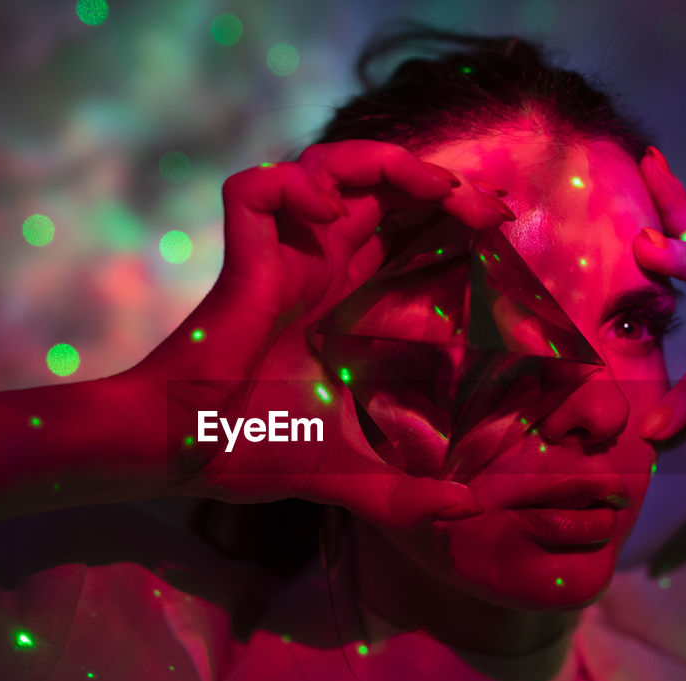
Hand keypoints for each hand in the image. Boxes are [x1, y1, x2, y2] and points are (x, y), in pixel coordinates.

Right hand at [122, 141, 515, 524]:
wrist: (184, 456)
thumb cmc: (248, 455)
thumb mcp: (349, 475)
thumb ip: (405, 496)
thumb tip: (466, 512)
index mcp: (338, 299)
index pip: (399, 227)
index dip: (448, 212)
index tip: (501, 224)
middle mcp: (312, 267)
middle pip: (376, 184)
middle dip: (436, 181)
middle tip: (490, 210)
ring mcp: (277, 259)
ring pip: (323, 164)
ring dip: (381, 163)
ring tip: (432, 190)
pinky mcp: (241, 261)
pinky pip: (254, 189)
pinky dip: (294, 186)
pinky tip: (330, 216)